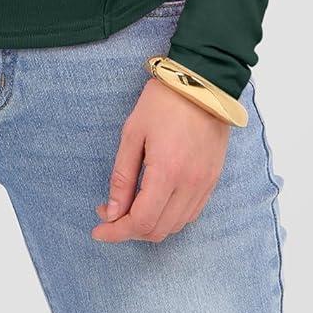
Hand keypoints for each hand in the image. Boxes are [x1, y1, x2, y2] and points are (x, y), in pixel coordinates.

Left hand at [91, 77, 231, 242]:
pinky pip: (191, 213)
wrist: (203, 81)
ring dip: (150, 225)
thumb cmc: (163, 101)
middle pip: (158, 230)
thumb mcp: (133, 133)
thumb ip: (122, 176)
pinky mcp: (213, 179)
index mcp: (167, 173)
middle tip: (110, 213)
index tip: (98, 228)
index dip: (117, 231)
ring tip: (131, 207)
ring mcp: (205, 184)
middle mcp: (190, 185)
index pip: (141, 222)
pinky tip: (155, 202)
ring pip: (175, 226)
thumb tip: (112, 212)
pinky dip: (170, 217)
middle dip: (129, 230)